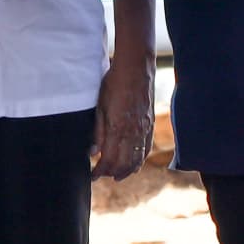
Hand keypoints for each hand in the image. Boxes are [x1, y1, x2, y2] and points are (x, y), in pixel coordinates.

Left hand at [92, 58, 154, 180]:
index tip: (93, 176)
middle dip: (112, 173)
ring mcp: (144, 129)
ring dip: (126, 171)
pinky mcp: (150, 124)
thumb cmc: (113, 84)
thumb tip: (93, 152)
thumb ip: (98, 131)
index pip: (109, 160)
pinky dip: (140, 160)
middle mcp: (133, 132)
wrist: (135, 68)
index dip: (100, 171)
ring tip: (117, 176)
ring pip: (137, 159)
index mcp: (118, 128)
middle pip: (123, 164)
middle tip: (102, 176)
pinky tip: (135, 165)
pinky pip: (146, 149)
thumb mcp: (100, 106)